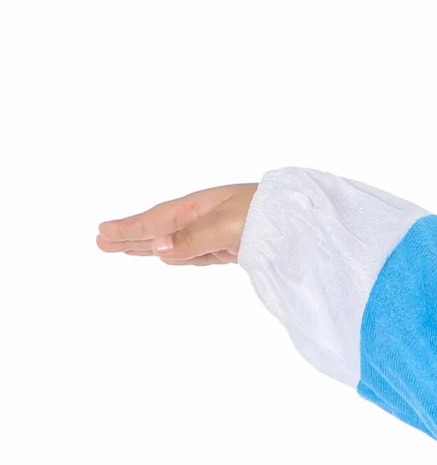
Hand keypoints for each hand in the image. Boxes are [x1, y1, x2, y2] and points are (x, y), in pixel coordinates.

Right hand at [96, 184, 257, 265]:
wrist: (307, 221)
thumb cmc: (271, 216)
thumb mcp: (230, 226)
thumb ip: (195, 238)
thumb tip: (158, 248)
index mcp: (199, 208)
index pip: (156, 221)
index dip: (129, 230)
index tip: (102, 235)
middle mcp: (205, 218)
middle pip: (159, 230)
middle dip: (131, 236)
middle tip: (102, 243)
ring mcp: (218, 233)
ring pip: (175, 243)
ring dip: (150, 245)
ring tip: (128, 249)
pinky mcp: (233, 248)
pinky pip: (196, 253)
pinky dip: (178, 255)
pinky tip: (170, 256)